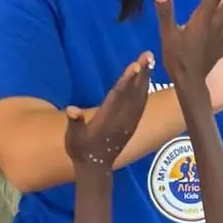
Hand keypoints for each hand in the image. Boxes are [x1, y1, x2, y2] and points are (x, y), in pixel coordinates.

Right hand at [65, 53, 152, 170]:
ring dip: (146, 78)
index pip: (118, 96)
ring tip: (149, 60)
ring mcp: (129, 122)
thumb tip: (72, 110)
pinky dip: (145, 89)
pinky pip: (141, 103)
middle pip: (133, 92)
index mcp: (107, 119)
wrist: (96, 168)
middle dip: (141, 73)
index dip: (127, 80)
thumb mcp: (73, 139)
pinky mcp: (132, 124)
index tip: (135, 66)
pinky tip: (147, 79)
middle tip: (147, 55)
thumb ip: (74, 123)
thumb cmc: (80, 150)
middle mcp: (122, 119)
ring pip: (140, 96)